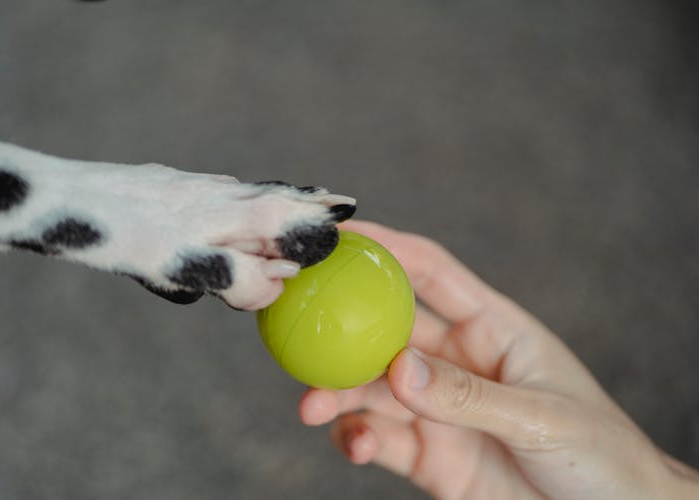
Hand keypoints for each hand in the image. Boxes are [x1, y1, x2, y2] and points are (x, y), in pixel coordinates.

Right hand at [300, 220, 698, 498]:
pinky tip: (355, 445)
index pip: (429, 273)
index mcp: (490, 328)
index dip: (385, 248)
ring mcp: (437, 409)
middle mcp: (455, 362)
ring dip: (337, 392)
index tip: (338, 236)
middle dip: (339, 327)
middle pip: (382, 329)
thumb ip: (467, 395)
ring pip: (370, 387)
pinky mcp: (428, 455)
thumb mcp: (541, 417)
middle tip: (297, 330)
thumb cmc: (599, 454)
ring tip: (313, 407)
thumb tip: (399, 369)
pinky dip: (356, 439)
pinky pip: (379, 439)